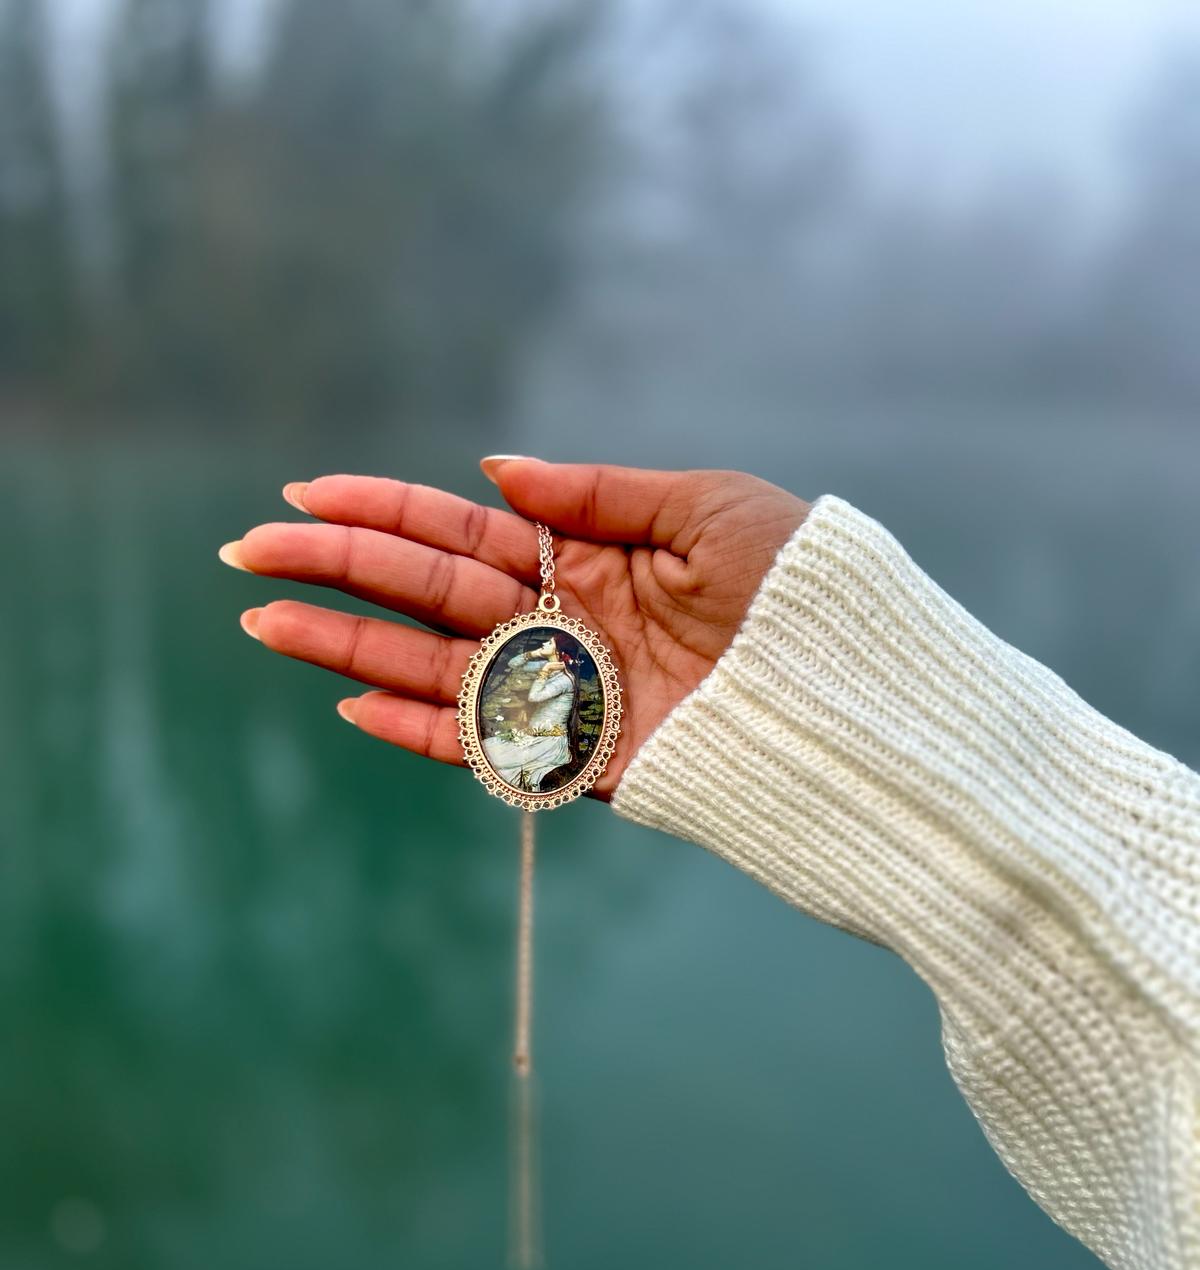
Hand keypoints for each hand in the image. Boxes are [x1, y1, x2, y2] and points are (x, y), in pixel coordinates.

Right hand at [220, 458, 809, 800]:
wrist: (858, 693)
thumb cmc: (799, 590)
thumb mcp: (706, 508)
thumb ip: (596, 494)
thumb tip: (493, 470)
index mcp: (587, 555)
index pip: (462, 531)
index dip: (385, 511)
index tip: (309, 493)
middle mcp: (563, 621)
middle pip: (428, 591)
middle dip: (338, 569)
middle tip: (250, 551)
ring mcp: (565, 691)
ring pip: (434, 664)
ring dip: (348, 645)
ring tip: (265, 625)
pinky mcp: (581, 759)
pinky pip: (483, 744)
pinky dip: (419, 729)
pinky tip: (353, 701)